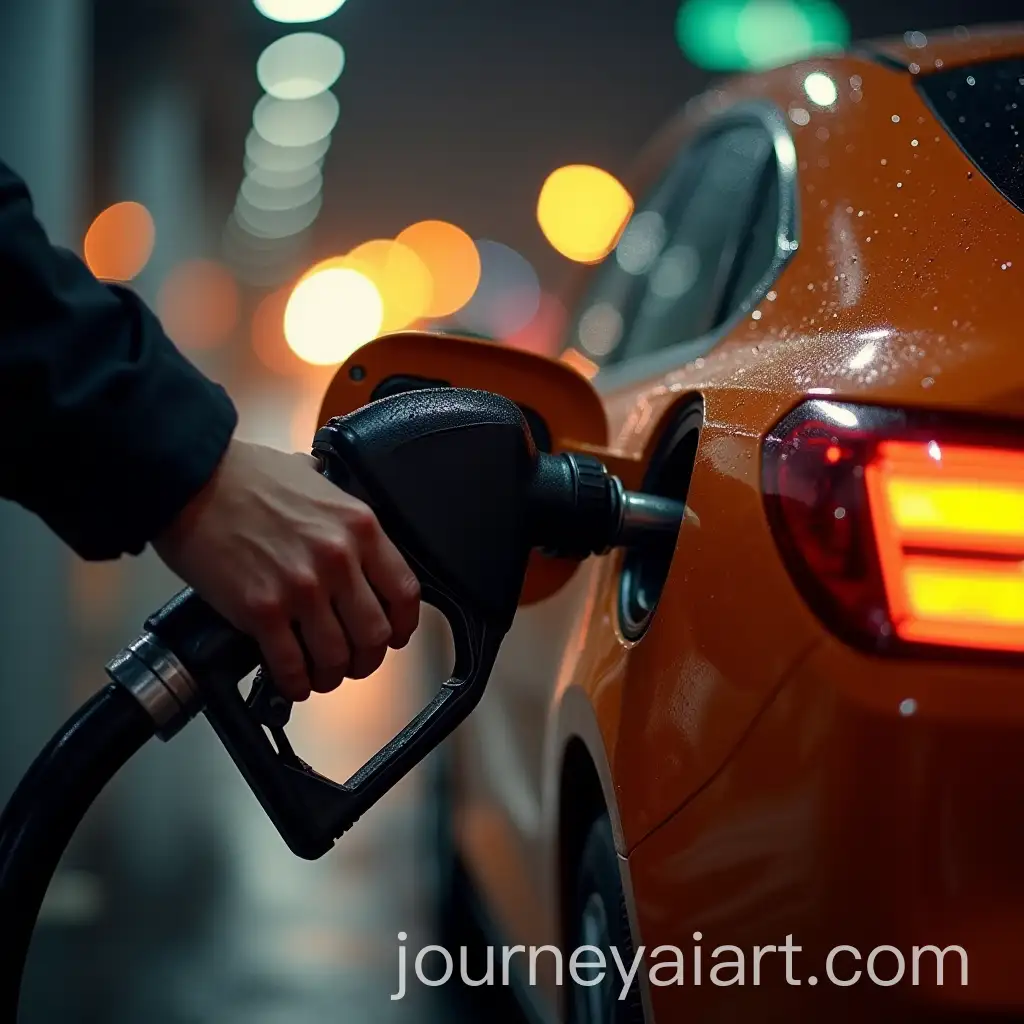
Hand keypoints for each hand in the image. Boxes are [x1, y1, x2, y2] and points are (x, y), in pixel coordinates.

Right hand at [153, 438, 420, 700]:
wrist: (189, 477)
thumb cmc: (244, 475)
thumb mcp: (314, 479)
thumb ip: (338, 510)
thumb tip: (345, 528)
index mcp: (359, 526)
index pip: (405, 593)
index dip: (402, 626)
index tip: (393, 636)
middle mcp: (338, 559)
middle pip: (375, 635)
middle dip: (366, 659)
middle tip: (352, 662)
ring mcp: (301, 587)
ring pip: (336, 657)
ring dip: (330, 675)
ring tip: (320, 675)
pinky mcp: (261, 610)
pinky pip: (291, 665)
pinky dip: (295, 682)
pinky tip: (291, 680)